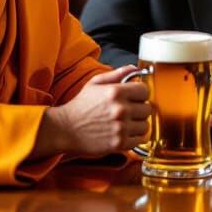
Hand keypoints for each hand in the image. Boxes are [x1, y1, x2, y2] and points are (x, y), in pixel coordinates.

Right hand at [34, 66, 150, 157]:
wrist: (64, 129)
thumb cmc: (80, 106)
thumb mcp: (95, 83)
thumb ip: (117, 74)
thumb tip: (136, 68)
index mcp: (116, 92)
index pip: (145, 91)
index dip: (140, 94)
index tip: (135, 98)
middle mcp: (121, 109)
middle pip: (147, 109)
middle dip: (139, 109)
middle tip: (128, 112)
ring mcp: (121, 127)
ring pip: (145, 125)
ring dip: (138, 125)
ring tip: (126, 124)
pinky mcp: (119, 143)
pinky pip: (140, 140)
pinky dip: (134, 138)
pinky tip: (124, 134)